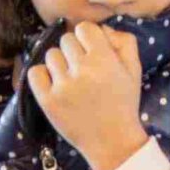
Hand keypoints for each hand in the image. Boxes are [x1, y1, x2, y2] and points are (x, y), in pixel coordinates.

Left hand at [27, 22, 147, 169]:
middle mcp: (82, 70)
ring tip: (71, 79)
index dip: (87, 36)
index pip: (84, 28)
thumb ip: (124, 42)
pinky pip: (34, 72)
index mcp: (105, 60)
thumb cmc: (123, 103)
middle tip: (83, 67)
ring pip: (50, 55)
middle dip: (74, 50)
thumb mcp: (134, 70)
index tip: (92, 50)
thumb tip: (103, 29)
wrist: (111, 141)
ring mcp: (62, 86)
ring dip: (59, 63)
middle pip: (65, 40)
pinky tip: (55, 84)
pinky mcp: (47, 100)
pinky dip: (42, 75)